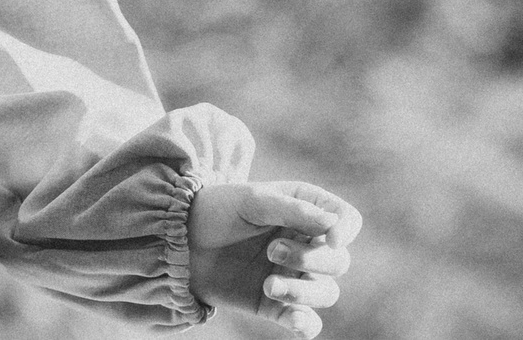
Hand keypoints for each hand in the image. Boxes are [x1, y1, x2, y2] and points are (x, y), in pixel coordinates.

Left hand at [185, 180, 360, 335]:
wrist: (176, 241)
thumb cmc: (215, 210)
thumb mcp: (250, 199)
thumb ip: (292, 209)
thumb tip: (333, 225)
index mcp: (303, 211)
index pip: (346, 220)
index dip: (346, 230)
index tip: (331, 237)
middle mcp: (305, 245)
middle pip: (338, 261)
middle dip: (312, 259)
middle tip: (272, 250)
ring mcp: (293, 276)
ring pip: (326, 293)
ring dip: (304, 290)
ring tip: (269, 284)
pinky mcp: (276, 305)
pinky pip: (306, 322)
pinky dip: (306, 323)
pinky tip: (294, 318)